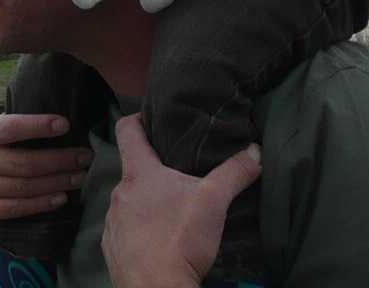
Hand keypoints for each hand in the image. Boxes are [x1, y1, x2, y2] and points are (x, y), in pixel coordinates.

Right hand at [0, 112, 91, 225]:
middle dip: (60, 160)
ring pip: (25, 186)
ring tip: (80, 177)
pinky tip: (62, 197)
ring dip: (58, 182)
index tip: (66, 124)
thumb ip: (20, 125)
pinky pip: (18, 207)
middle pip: (26, 162)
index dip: (38, 126)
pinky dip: (43, 203)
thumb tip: (62, 120)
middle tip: (85, 157)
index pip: (12, 128)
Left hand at [103, 115, 260, 287]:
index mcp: (139, 173)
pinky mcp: (112, 249)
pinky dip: (139, 230)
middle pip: (133, 170)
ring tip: (171, 211)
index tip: (149, 118)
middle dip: (154, 170)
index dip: (137, 119)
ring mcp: (111, 223)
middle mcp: (119, 194)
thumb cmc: (180, 238)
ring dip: (146, 203)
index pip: (126, 130)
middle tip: (178, 173)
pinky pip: (124, 230)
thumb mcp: (214, 201)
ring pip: (129, 202)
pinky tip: (159, 239)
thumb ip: (235, 172)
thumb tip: (256, 150)